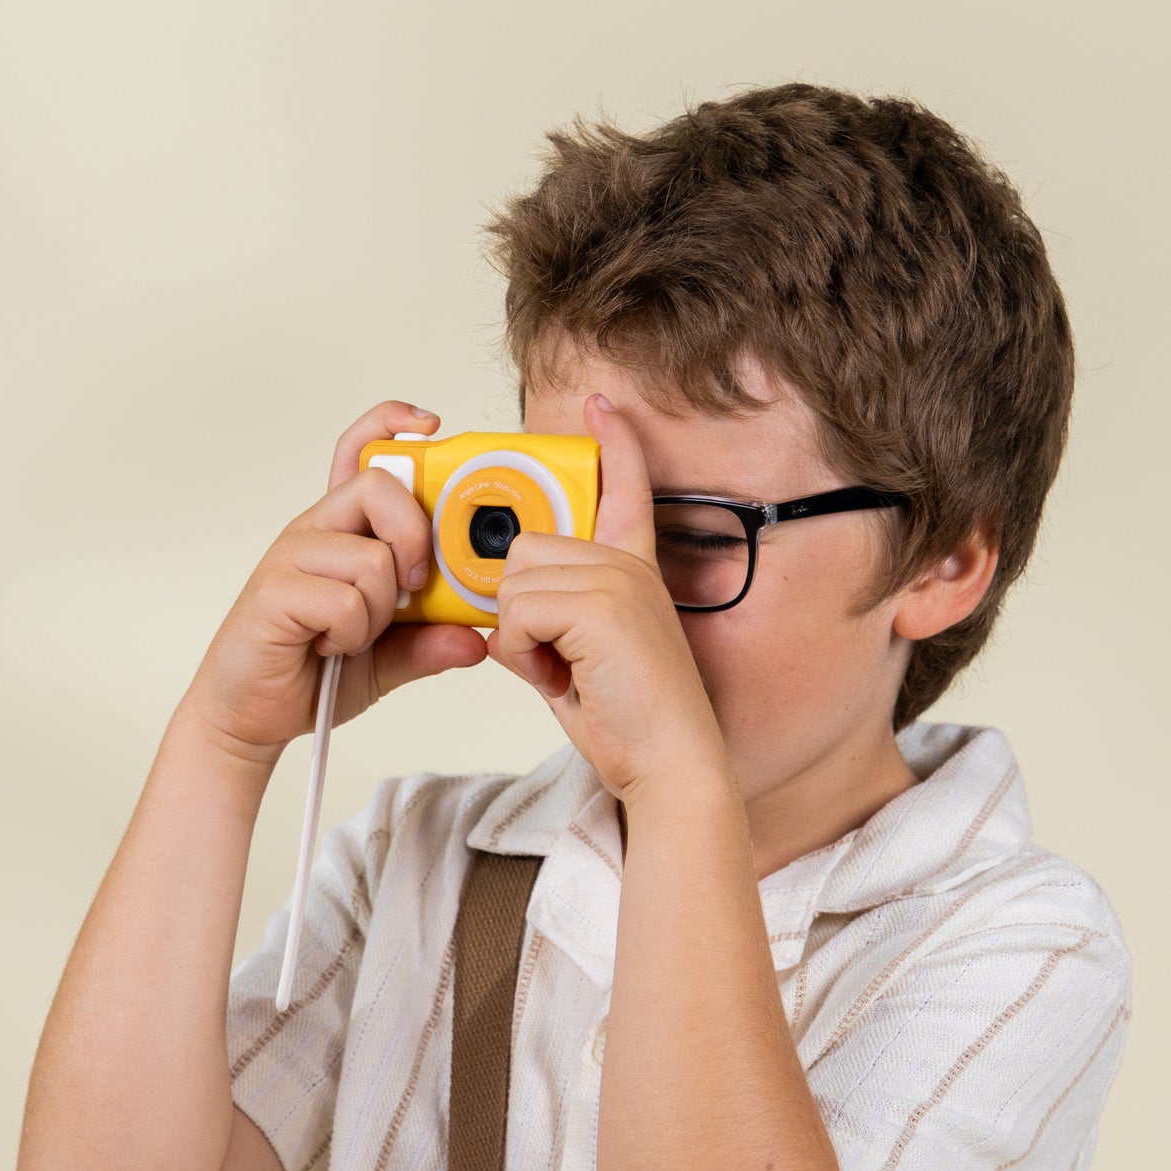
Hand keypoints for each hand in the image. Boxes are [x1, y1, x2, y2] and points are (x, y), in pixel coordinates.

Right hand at [184, 402, 486, 761]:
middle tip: (413, 591)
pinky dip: (352, 635)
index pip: (360, 453)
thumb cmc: (310, 675)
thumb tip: (478, 639)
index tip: (430, 428)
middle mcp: (315, 531)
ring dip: (380, 611)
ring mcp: (291, 558)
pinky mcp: (275, 592)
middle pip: (379, 486)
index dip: (391, 426)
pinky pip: (344, 600)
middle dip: (415, 539)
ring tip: (355, 636)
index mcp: (342, 532)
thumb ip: (428, 645)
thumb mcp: (387, 660)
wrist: (249, 715)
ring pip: (372, 557)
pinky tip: (330, 648)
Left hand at [486, 395, 730, 802]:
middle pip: (526, 550)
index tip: (601, 403)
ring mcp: (616, 578)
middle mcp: (628, 564)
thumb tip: (498, 624)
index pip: (625, 491)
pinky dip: (522, 655)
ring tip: (564, 674)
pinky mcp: (600, 604)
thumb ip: (549, 628)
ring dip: (520, 637)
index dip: (614, 444)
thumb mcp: (581, 665)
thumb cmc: (633, 728)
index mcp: (635, 572)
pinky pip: (517, 613)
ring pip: (516, 581)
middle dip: (521, 613)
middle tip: (558, 664)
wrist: (672, 766)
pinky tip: (561, 679)